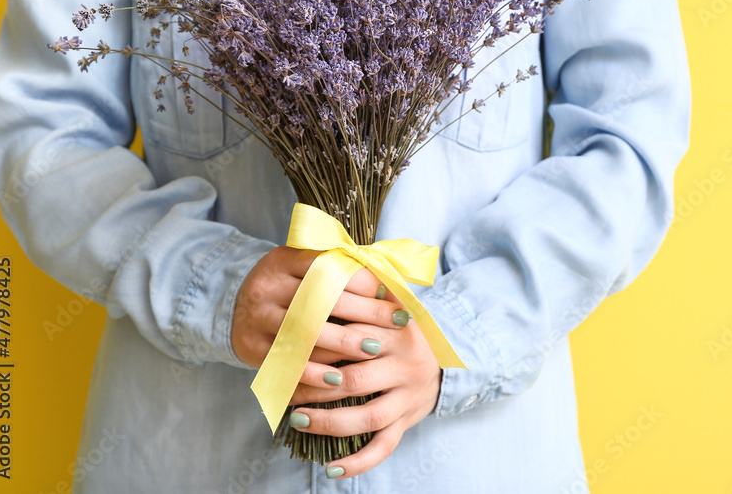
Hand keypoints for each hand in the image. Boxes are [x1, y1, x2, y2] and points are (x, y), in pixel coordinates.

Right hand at [230, 246, 409, 391]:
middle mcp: (267, 286)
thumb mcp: (303, 269)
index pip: (330, 265)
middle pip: (323, 298)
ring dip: (345, 344)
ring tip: (375, 349)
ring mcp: (257, 317)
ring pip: (307, 332)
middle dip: (365, 312)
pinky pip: (288, 363)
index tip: (391, 294)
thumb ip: (339, 271)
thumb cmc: (287, 289)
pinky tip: (338, 379)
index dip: (365, 281)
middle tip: (396, 322)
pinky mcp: (252, 348)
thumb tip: (389, 286)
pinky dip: (315, 373)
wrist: (233, 308)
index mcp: (284, 259)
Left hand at [285, 277, 441, 479]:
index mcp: (399, 330)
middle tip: (284, 385)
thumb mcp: (389, 302)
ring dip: (328, 421)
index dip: (318, 342)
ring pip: (366, 416)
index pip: (353, 336)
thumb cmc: (401, 329)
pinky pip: (383, 447)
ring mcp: (408, 397)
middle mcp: (406, 364)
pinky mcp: (408, 422)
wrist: (447, 357)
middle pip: (355, 379)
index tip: (287, 342)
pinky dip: (358, 462)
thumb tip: (321, 262)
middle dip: (315, 385)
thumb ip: (361, 288)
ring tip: (296, 419)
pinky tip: (331, 470)